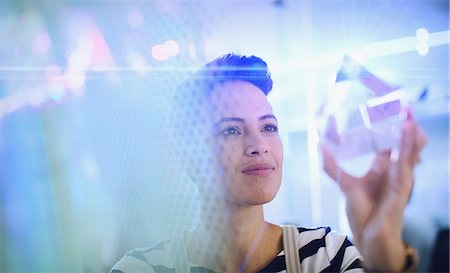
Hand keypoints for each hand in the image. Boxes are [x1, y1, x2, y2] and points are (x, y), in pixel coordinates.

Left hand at [321, 108, 426, 271]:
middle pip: (405, 142)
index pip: (390, 141)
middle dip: (407, 123)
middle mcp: (394, 170)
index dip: (392, 125)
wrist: (368, 238)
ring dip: (410, 131)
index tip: (391, 107)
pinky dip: (408, 146)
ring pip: (410, 149)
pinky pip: (406, 163)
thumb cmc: (363, 213)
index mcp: (383, 167)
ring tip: (408, 111)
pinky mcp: (402, 187)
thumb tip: (320, 146)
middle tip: (405, 104)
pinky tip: (407, 132)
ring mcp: (400, 178)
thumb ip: (333, 166)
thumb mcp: (346, 184)